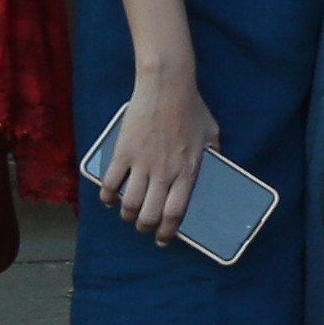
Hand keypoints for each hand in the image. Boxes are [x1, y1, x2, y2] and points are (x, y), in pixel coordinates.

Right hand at [94, 65, 216, 244]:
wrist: (167, 85)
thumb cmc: (192, 107)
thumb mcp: (212, 133)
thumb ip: (213, 153)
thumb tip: (216, 166)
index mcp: (188, 171)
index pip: (175, 213)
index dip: (167, 232)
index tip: (163, 239)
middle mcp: (164, 173)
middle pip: (149, 215)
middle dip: (145, 227)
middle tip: (144, 226)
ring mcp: (142, 164)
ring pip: (128, 204)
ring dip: (127, 215)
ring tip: (128, 213)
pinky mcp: (123, 152)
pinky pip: (110, 183)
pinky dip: (107, 196)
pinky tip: (109, 198)